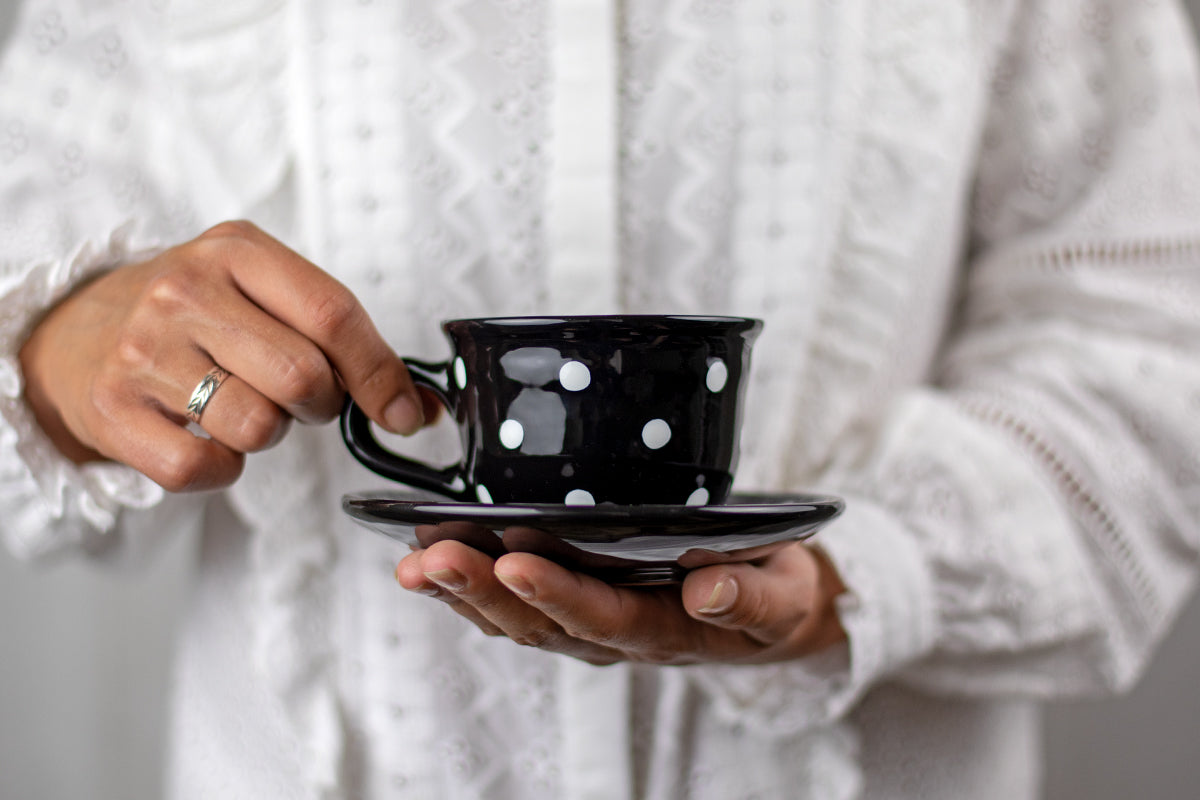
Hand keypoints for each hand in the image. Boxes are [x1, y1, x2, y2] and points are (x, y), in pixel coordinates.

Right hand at [19, 220, 428, 490]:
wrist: (77, 332)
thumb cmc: (197, 316)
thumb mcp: (265, 294)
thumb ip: (344, 339)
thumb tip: (418, 407)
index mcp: (236, 250)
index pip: (333, 313)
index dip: (380, 372)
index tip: (402, 412)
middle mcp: (184, 291)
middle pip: (303, 377)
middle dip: (320, 405)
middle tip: (299, 398)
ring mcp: (142, 350)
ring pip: (258, 426)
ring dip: (270, 433)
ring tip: (242, 405)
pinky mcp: (113, 409)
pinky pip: (205, 467)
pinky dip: (222, 467)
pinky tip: (206, 435)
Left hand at [395, 539, 846, 665]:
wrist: (768, 610)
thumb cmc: (773, 592)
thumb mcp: (783, 594)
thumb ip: (751, 597)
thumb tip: (707, 590)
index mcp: (666, 631)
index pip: (603, 617)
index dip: (557, 594)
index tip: (514, 563)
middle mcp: (616, 635)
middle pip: (540, 623)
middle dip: (482, 591)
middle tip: (432, 558)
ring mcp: (589, 625)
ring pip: (515, 620)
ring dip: (462, 592)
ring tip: (413, 562)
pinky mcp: (576, 607)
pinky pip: (514, 605)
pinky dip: (470, 586)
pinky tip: (430, 559)